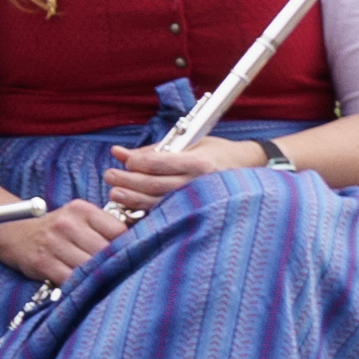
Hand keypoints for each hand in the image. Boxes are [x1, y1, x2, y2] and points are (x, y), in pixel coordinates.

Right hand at [0, 198, 125, 286]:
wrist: (16, 234)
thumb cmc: (59, 228)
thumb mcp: (80, 217)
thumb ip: (106, 225)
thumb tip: (144, 240)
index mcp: (81, 209)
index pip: (118, 230)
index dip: (129, 245)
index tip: (134, 256)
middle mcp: (66, 223)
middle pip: (105, 250)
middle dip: (115, 264)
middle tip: (124, 274)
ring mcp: (53, 243)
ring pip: (90, 267)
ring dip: (100, 278)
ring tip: (108, 282)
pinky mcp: (42, 263)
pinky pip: (71, 280)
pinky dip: (81, 286)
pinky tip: (86, 287)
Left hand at [106, 132, 277, 211]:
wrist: (249, 170)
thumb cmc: (218, 152)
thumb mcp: (192, 142)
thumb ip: (158, 149)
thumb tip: (124, 154)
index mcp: (200, 163)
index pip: (159, 163)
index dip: (136, 162)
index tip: (122, 159)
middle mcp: (199, 184)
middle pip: (154, 185)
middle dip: (127, 181)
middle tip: (109, 176)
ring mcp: (198, 202)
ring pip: (157, 204)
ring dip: (132, 199)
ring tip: (115, 193)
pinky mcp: (196, 214)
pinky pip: (166, 215)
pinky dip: (146, 212)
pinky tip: (131, 209)